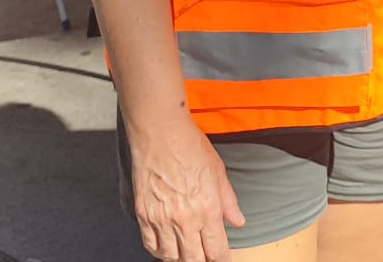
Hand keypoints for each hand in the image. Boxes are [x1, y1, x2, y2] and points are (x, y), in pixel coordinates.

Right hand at [129, 112, 245, 260]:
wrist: (160, 134)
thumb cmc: (190, 146)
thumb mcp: (218, 171)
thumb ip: (228, 201)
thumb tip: (238, 221)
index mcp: (207, 208)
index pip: (216, 249)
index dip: (221, 258)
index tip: (223, 259)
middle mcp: (185, 219)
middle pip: (194, 259)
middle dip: (203, 260)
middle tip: (206, 256)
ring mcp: (162, 220)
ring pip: (172, 256)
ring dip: (182, 257)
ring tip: (189, 252)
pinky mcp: (143, 216)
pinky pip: (151, 245)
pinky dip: (161, 250)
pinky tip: (168, 246)